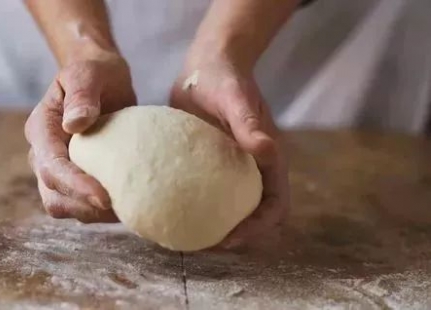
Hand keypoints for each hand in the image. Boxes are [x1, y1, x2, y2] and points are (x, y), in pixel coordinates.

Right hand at [25, 53, 135, 222]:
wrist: (103, 78)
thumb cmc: (95, 72)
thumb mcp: (88, 73)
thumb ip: (82, 95)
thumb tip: (74, 124)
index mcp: (41, 129)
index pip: (51, 166)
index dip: (75, 186)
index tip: (103, 198)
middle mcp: (43, 154)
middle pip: (53, 196)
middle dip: (83, 207)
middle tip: (121, 209)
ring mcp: (59, 169)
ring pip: (66, 206)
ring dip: (93, 214)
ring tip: (128, 209)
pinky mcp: (77, 177)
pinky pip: (83, 204)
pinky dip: (102, 210)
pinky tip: (129, 203)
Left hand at [170, 58, 288, 248]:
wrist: (207, 66)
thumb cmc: (226, 80)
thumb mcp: (236, 99)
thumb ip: (249, 124)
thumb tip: (268, 150)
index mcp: (267, 160)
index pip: (274, 206)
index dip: (258, 228)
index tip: (231, 238)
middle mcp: (251, 169)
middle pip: (253, 215)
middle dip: (236, 235)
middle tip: (204, 244)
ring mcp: (230, 169)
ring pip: (230, 208)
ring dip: (216, 225)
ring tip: (187, 234)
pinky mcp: (209, 165)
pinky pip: (206, 193)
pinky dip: (196, 206)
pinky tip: (170, 210)